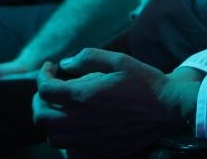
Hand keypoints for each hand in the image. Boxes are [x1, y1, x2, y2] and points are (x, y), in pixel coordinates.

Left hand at [33, 49, 199, 155]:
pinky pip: (69, 152)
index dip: (43, 75)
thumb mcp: (119, 60)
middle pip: (41, 117)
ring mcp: (90, 140)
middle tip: (48, 90)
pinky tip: (75, 128)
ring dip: (50, 122)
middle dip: (39, 101)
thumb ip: (88, 57)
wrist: (168, 109)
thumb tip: (65, 63)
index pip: (46, 89)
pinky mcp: (99, 153)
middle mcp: (82, 121)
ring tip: (59, 109)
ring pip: (52, 138)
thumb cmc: (145, 82)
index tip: (51, 68)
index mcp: (85, 96)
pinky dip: (65, 141)